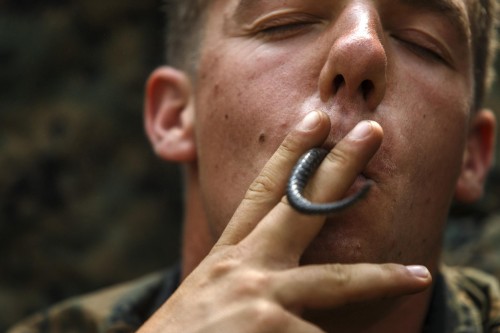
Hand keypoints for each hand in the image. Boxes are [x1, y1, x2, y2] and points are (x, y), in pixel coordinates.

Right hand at [138, 111, 431, 332]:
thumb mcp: (210, 296)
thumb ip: (244, 276)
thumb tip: (289, 267)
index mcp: (228, 257)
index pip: (262, 192)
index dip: (290, 152)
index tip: (313, 119)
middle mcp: (242, 267)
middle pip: (301, 205)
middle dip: (340, 165)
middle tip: (373, 130)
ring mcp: (258, 298)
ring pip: (335, 280)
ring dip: (381, 278)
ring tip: (418, 276)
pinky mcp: (271, 329)